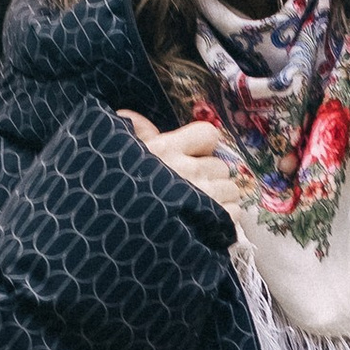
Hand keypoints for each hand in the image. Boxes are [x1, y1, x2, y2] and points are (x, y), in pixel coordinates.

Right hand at [121, 106, 247, 218]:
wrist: (115, 231)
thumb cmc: (116, 192)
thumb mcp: (120, 157)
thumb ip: (135, 135)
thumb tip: (136, 118)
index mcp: (168, 150)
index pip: (208, 134)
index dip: (203, 145)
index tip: (192, 156)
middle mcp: (191, 170)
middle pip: (220, 165)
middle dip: (210, 176)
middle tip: (192, 187)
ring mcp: (205, 196)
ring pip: (231, 189)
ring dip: (220, 197)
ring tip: (200, 207)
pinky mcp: (215, 221)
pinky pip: (234, 212)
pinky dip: (225, 218)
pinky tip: (206, 224)